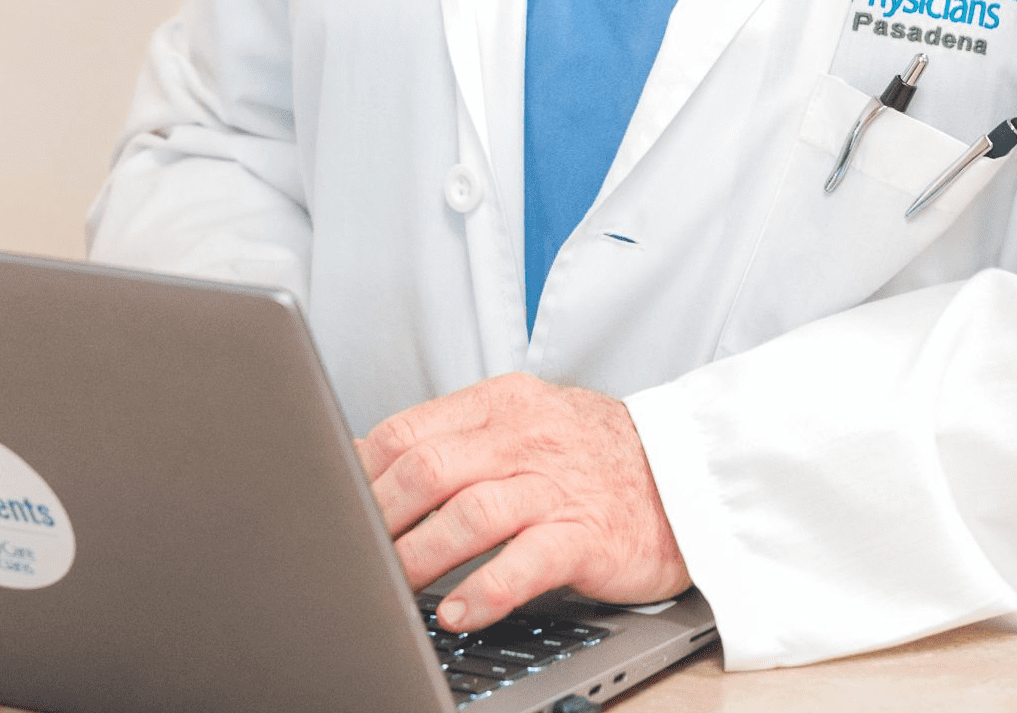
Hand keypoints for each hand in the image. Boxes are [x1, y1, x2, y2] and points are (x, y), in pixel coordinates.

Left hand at [357, 372, 690, 630]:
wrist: (685, 472)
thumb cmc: (595, 454)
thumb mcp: (526, 423)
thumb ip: (457, 437)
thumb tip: (370, 459)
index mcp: (503, 404)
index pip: (411, 430)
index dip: (361, 470)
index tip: (330, 504)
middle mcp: (527, 437)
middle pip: (429, 468)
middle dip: (378, 515)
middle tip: (348, 552)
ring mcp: (557, 484)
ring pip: (469, 512)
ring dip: (419, 554)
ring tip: (388, 586)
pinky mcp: (587, 534)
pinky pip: (526, 561)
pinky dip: (485, 589)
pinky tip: (458, 612)